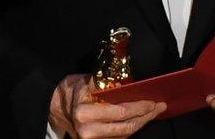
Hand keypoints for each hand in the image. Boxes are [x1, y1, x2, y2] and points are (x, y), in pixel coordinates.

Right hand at [49, 74, 165, 138]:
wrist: (55, 108)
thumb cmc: (72, 91)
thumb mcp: (84, 81)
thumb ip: (104, 83)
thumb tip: (128, 83)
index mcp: (85, 113)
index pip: (120, 112)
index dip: (139, 108)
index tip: (153, 101)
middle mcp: (88, 130)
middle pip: (126, 127)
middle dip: (146, 117)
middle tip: (160, 106)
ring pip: (124, 134)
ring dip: (141, 123)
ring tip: (153, 112)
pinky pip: (119, 138)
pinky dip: (131, 129)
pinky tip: (140, 119)